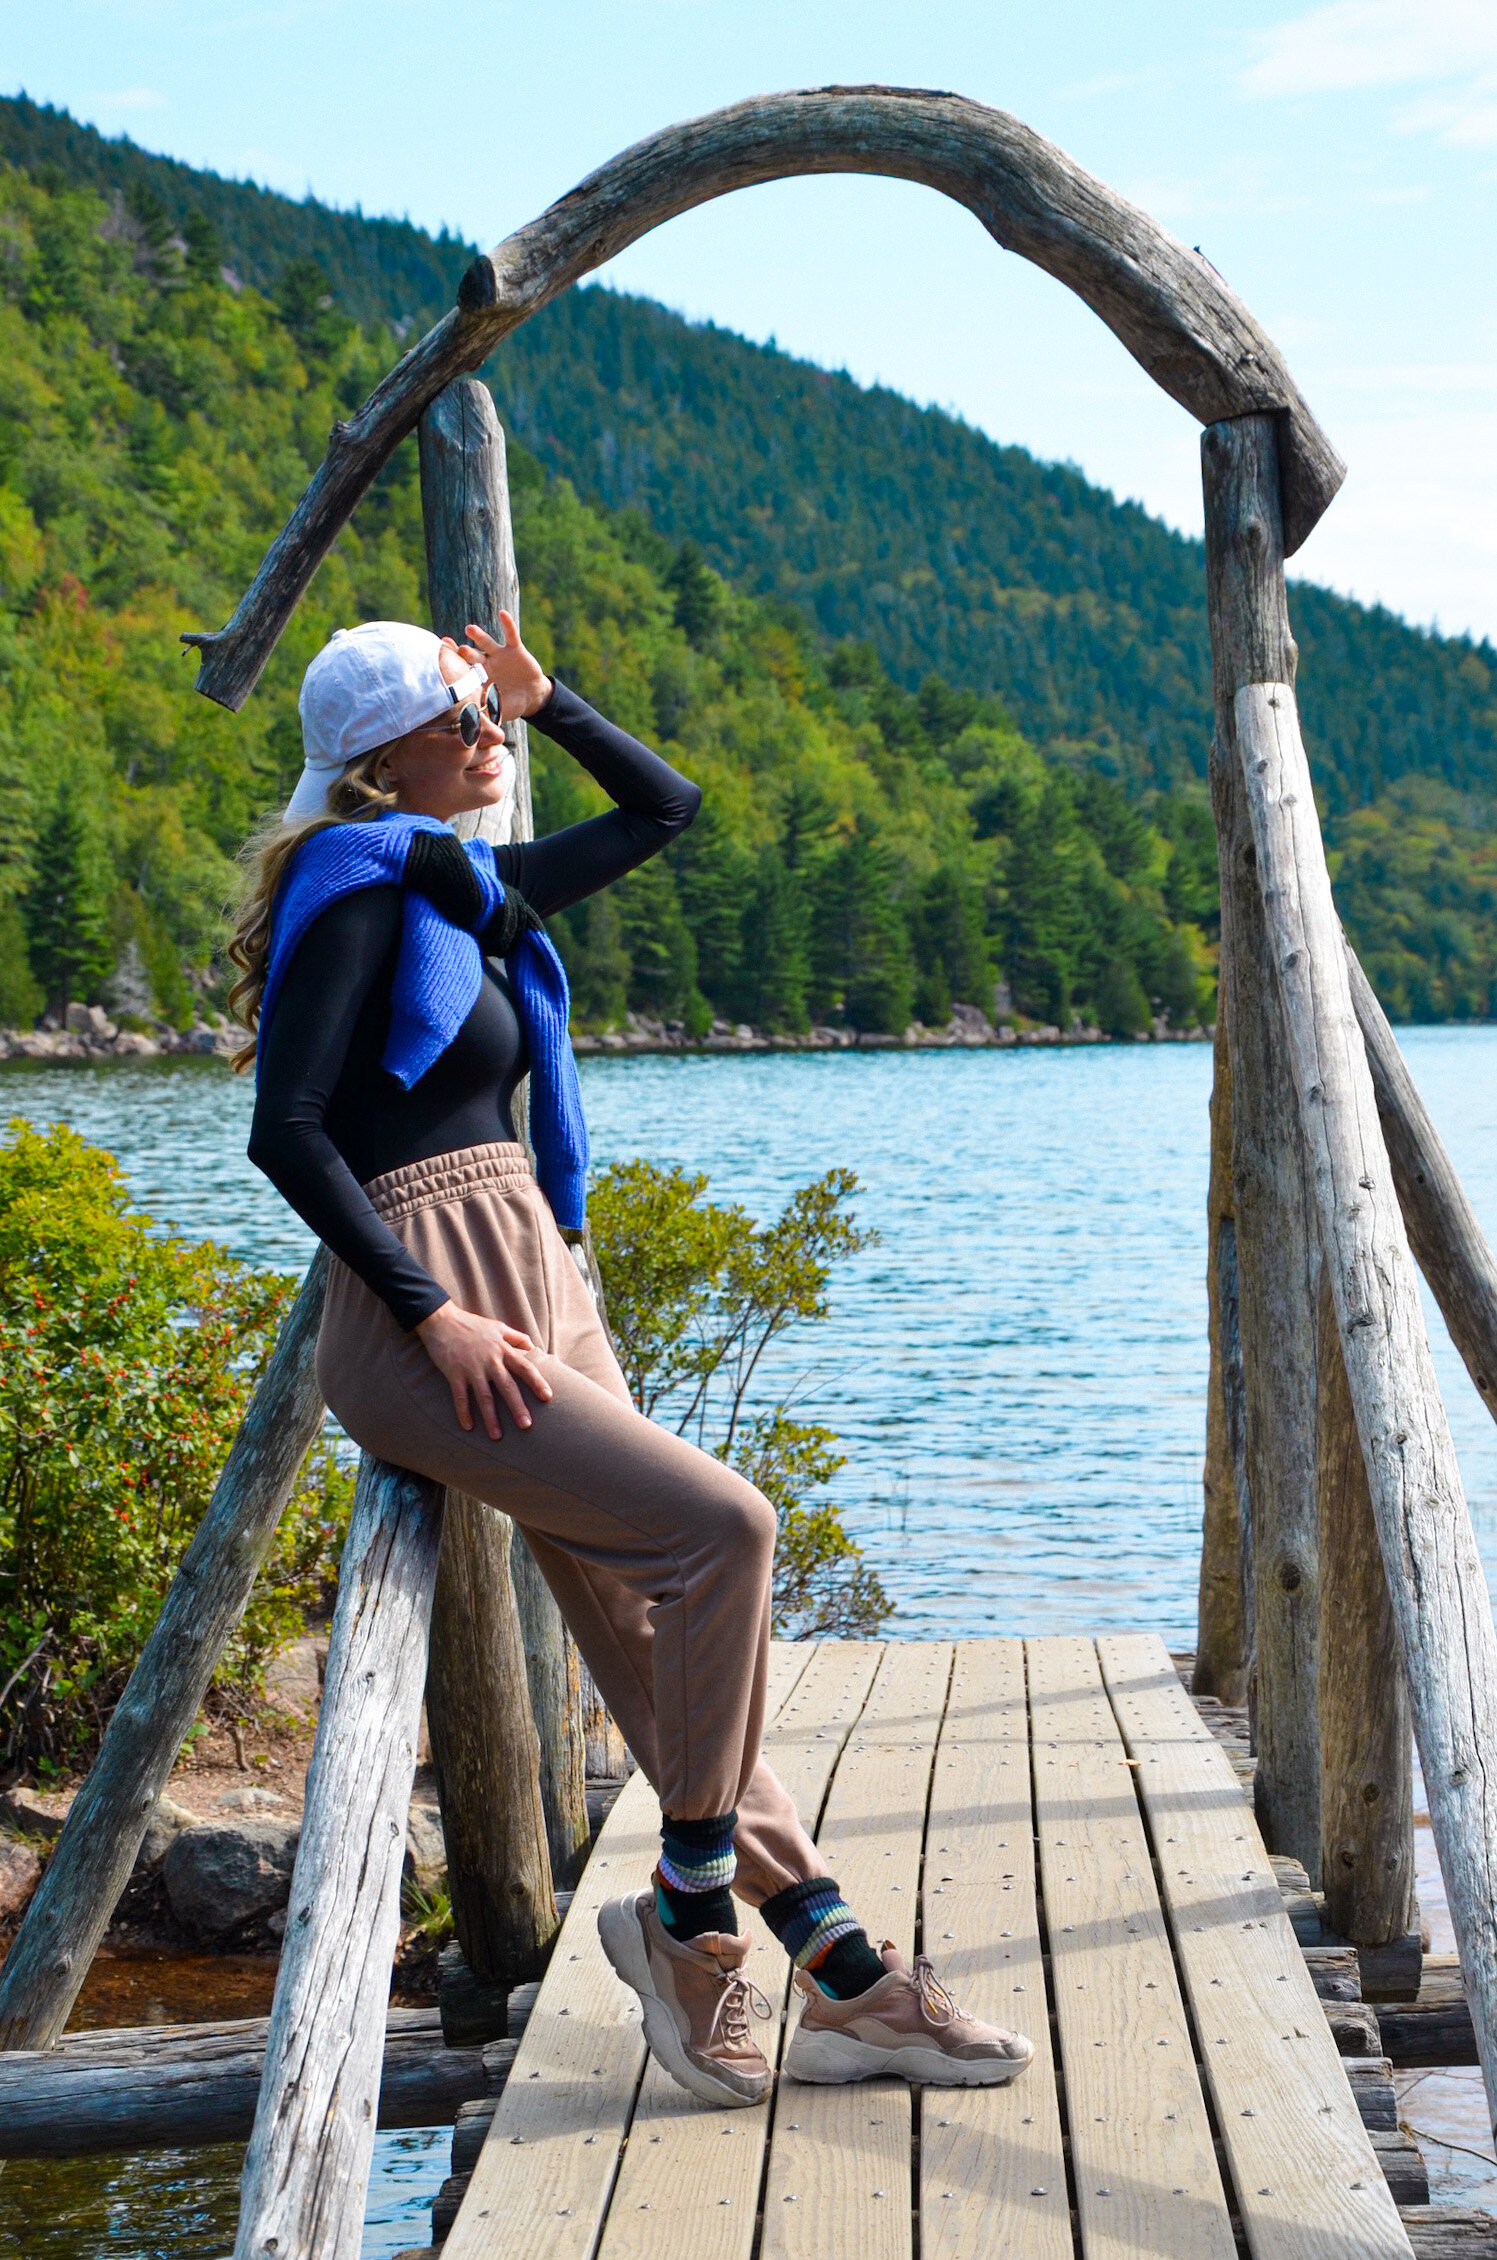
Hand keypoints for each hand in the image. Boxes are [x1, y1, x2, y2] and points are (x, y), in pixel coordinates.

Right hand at [415, 1300, 553, 1438]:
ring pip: (484, 1397)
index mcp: (502, 1349)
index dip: (537, 1382)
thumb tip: (532, 1346)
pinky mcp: (454, 1373)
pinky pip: (460, 1397)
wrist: (441, 1320)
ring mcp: (472, 1368)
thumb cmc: (471, 1324)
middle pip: (507, 1387)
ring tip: (497, 1436)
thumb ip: (516, 1337)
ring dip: (491, 1418)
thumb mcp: (497, 1326)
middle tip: (526, 1425)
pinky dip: (464, 1412)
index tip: (547, 1397)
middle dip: (517, 1407)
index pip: (524, 1367)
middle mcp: (490, 1360)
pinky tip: (468, 1427)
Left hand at [452, 612, 551, 722]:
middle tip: (455, 649)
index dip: (453, 664)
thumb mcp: (497, 711)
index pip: (463, 669)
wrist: (531, 697)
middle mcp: (486, 663)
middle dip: (464, 652)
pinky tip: (502, 614)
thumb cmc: (510, 705)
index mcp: (479, 677)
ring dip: (478, 636)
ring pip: (487, 643)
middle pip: (472, 655)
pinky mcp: (515, 649)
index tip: (441, 657)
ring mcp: (499, 655)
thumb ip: (485, 717)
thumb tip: (472, 730)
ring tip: (469, 629)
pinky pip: (511, 635)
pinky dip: (507, 624)